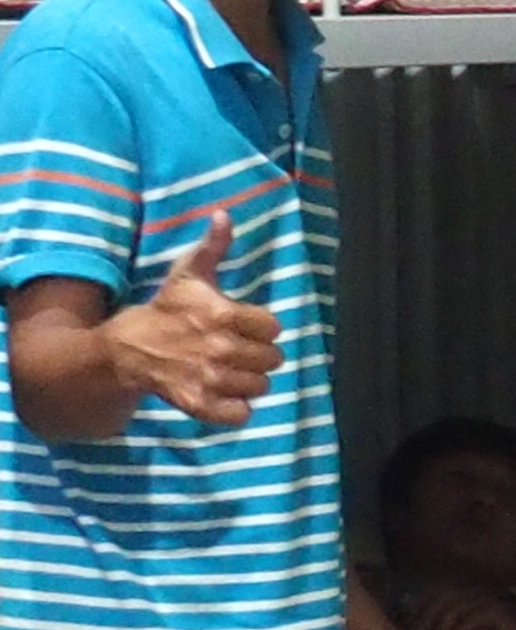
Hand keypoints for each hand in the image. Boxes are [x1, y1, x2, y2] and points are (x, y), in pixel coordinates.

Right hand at [110, 213, 283, 426]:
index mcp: (224, 315)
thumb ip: (213, 246)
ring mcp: (210, 379)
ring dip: (250, 380)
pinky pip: (239, 414)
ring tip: (231, 370)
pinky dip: (237, 408)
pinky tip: (224, 393)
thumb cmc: (166, 308)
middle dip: (259, 355)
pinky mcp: (199, 404)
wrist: (127, 348)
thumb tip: (224, 215)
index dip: (262, 327)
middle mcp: (221, 349)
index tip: (245, 326)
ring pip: (260, 386)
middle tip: (237, 350)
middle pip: (272, 359)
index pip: (273, 327)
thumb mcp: (188, 273)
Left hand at [405, 584, 515, 629]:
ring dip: (441, 627)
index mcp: (472, 594)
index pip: (442, 591)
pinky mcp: (495, 613)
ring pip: (455, 608)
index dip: (425, 603)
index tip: (413, 622)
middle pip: (445, 596)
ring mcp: (488, 601)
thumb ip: (450, 629)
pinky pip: (469, 620)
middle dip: (429, 615)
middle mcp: (479, 593)